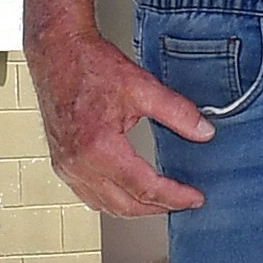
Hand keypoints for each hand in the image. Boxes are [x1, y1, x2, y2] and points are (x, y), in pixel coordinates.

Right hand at [32, 21, 211, 217]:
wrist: (57, 53)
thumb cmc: (90, 66)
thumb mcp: (142, 86)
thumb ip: (177, 112)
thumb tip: (204, 131)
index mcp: (100, 148)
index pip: (145, 188)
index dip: (175, 196)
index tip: (195, 198)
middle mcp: (79, 164)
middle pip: (126, 205)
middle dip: (159, 207)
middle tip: (184, 200)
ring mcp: (67, 166)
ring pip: (105, 206)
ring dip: (135, 208)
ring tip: (161, 200)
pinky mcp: (61, 163)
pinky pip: (88, 196)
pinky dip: (111, 200)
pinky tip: (127, 191)